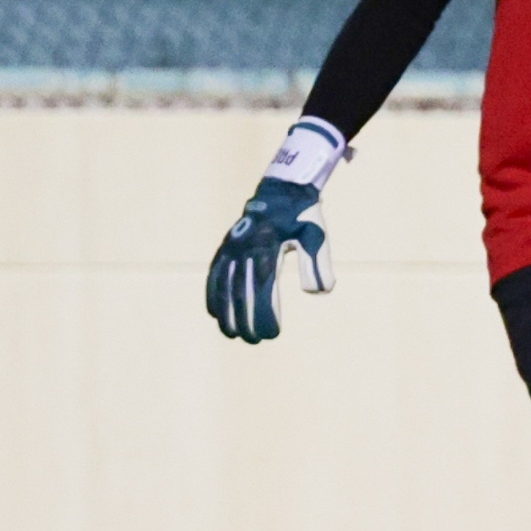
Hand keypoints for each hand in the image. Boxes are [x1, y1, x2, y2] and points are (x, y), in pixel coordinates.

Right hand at [206, 178, 333, 342]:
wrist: (283, 189)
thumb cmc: (303, 216)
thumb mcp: (316, 236)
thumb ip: (317, 264)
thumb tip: (318, 293)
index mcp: (268, 246)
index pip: (263, 287)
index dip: (265, 313)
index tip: (272, 334)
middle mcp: (246, 247)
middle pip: (241, 291)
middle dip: (245, 319)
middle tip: (253, 341)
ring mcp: (232, 246)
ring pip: (224, 285)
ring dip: (226, 312)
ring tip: (230, 334)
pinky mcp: (226, 246)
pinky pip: (215, 273)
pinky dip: (212, 293)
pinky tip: (214, 313)